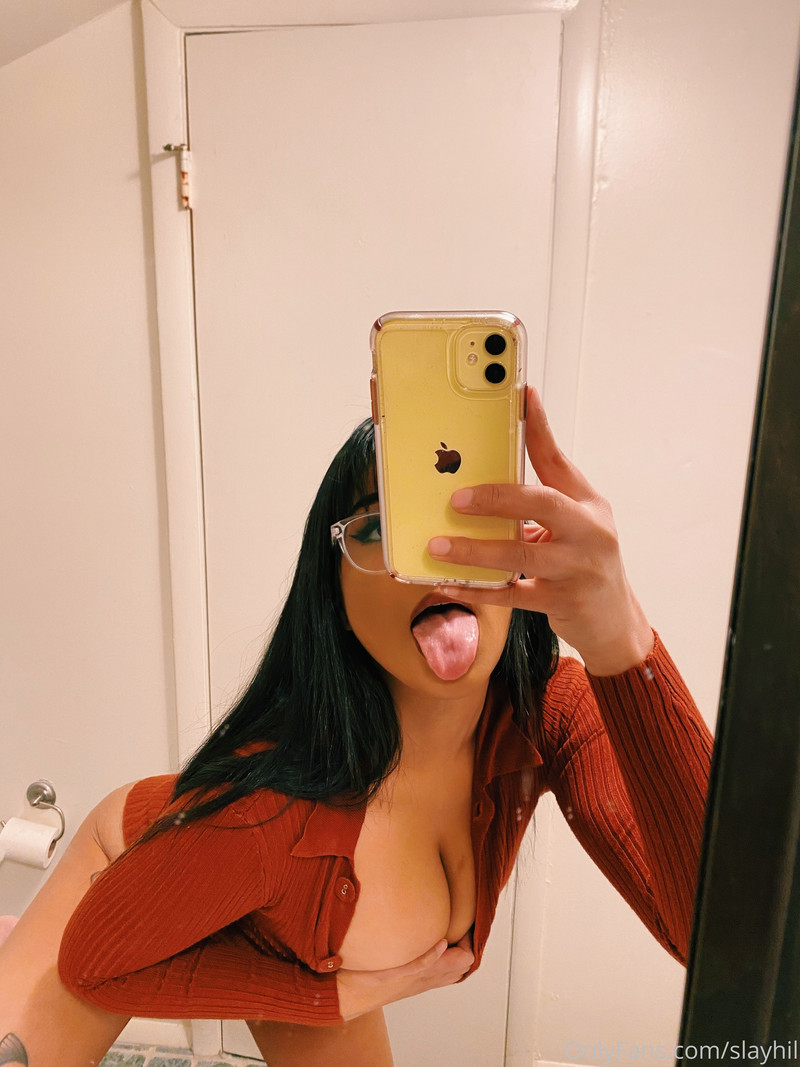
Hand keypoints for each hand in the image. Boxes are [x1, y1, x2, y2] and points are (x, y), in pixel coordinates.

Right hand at [336, 933, 473, 1020]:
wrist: (350, 995)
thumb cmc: (369, 981)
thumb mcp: (396, 966)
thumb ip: (423, 959)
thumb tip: (443, 945)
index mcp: (429, 973)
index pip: (466, 958)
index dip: (469, 939)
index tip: (464, 920)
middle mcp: (428, 979)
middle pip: (463, 965)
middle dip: (466, 944)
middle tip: (459, 923)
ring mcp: (420, 981)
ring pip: (451, 970)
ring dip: (455, 952)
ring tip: (449, 930)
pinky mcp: (410, 980)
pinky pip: (436, 971)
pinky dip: (440, 957)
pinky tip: (430, 943)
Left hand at [428, 387, 653, 675]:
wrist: (615, 620)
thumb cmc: (586, 564)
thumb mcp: (578, 524)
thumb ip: (544, 502)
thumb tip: (486, 483)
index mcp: (588, 504)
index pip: (559, 460)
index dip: (539, 428)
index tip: (521, 396)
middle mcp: (589, 531)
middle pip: (541, 502)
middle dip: (495, 497)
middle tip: (456, 498)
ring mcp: (577, 568)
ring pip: (521, 553)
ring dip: (475, 550)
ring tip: (438, 545)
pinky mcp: (561, 601)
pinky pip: (511, 594)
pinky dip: (477, 590)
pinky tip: (448, 585)